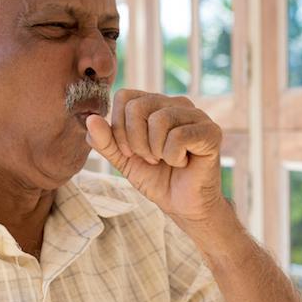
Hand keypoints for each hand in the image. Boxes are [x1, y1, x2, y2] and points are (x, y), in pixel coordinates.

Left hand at [86, 89, 225, 222]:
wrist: (183, 205)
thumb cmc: (156, 178)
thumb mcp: (123, 159)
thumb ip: (105, 140)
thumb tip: (90, 119)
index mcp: (155, 104)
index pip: (124, 96)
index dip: (119, 127)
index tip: (129, 151)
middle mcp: (176, 103)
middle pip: (138, 107)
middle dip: (135, 142)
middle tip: (149, 158)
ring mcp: (196, 115)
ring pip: (159, 120)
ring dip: (155, 151)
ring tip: (165, 161)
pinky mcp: (211, 132)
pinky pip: (178, 137)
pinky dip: (173, 157)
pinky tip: (182, 163)